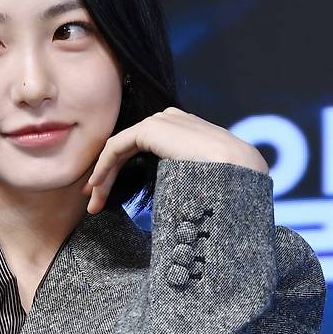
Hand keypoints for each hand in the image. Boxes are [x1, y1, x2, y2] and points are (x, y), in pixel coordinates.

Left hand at [81, 107, 269, 214]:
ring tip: (94, 202)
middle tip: (93, 201)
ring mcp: (163, 121)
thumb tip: (178, 212)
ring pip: (120, 149)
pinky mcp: (152, 127)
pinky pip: (117, 146)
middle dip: (108, 175)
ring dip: (103, 175)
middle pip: (129, 149)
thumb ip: (186, 181)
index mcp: (187, 134)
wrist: (239, 170)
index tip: (107, 198)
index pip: (144, 148)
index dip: (122, 172)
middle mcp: (173, 122)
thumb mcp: (202, 182)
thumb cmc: (227, 185)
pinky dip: (104, 166)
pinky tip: (96, 185)